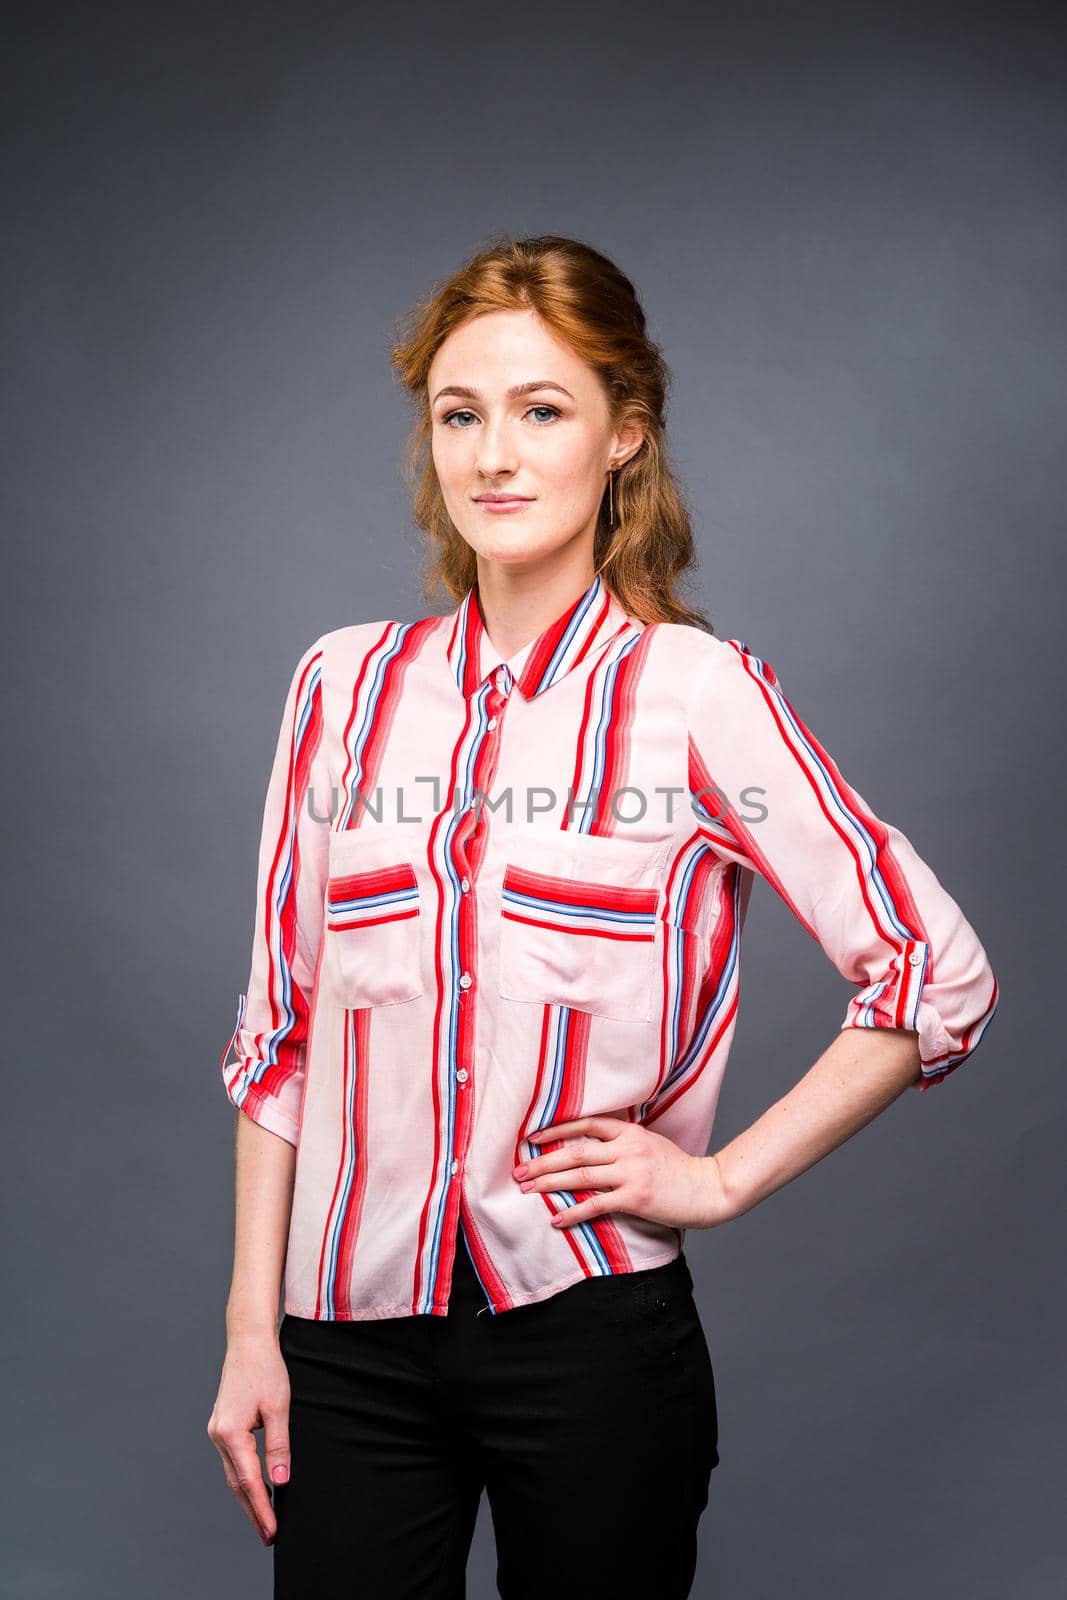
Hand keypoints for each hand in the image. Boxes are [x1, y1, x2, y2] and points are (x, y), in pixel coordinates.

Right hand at [207, 1330, 291, 1546]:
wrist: (248, 1342)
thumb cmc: (266, 1369)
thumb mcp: (279, 1407)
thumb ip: (279, 1445)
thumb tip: (279, 1480)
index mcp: (231, 1432)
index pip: (248, 1481)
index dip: (261, 1508)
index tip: (271, 1530)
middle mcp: (218, 1435)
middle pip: (235, 1484)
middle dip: (253, 1511)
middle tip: (268, 1536)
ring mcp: (217, 1431)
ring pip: (232, 1474)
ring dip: (247, 1497)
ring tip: (264, 1519)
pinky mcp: (222, 1426)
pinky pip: (233, 1460)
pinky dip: (243, 1478)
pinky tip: (255, 1488)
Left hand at [512, 1115, 732, 1230]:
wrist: (708, 1189)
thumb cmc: (679, 1169)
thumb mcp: (652, 1144)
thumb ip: (624, 1142)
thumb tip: (592, 1148)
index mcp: (631, 1133)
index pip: (586, 1124)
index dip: (556, 1130)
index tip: (532, 1139)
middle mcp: (628, 1149)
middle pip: (576, 1152)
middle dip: (543, 1162)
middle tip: (519, 1172)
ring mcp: (632, 1173)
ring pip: (581, 1177)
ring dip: (550, 1184)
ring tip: (528, 1191)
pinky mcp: (635, 1198)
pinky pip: (596, 1205)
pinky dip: (573, 1213)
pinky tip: (556, 1219)